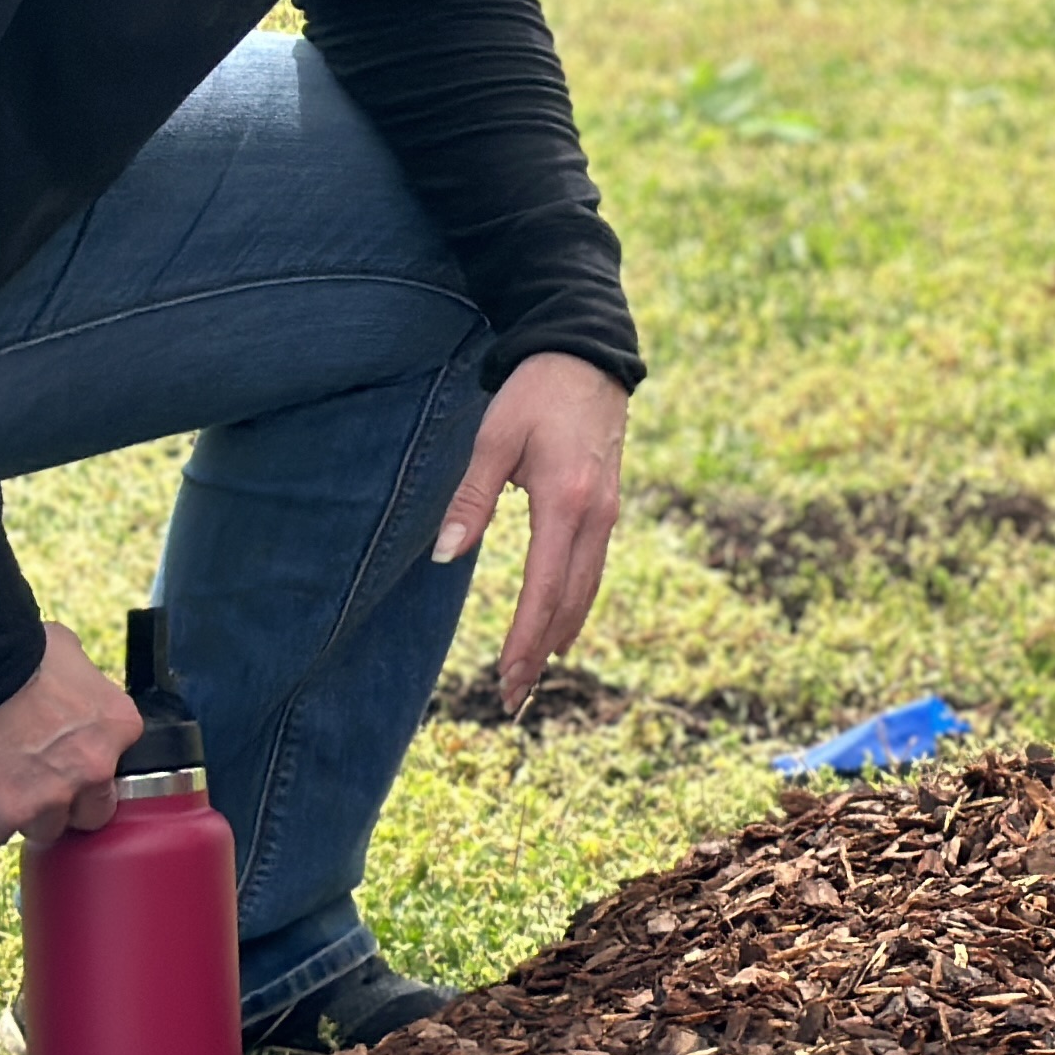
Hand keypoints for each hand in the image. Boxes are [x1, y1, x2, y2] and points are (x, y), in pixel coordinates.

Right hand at [0, 621, 141, 847]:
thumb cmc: (20, 652)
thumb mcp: (72, 657)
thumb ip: (81, 684)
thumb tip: (70, 681)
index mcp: (120, 728)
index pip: (114, 770)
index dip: (85, 767)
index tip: (63, 759)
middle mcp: (95, 767)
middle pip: (91, 814)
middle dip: (68, 805)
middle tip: (37, 783)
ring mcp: (54, 795)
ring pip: (45, 830)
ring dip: (23, 813)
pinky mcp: (8, 813)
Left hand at [433, 351, 629, 711]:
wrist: (588, 356)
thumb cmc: (536, 393)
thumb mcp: (493, 440)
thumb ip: (470, 498)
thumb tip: (446, 554)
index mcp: (565, 503)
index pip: (543, 589)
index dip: (524, 639)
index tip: (506, 679)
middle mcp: (595, 516)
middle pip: (570, 601)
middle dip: (541, 652)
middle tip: (515, 698)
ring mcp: (607, 512)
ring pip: (587, 589)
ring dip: (560, 633)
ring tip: (535, 673)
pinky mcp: (608, 506)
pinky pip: (593, 568)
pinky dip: (575, 604)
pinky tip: (561, 624)